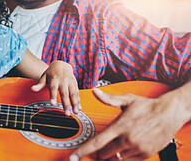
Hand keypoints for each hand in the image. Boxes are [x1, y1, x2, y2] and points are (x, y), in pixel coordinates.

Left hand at [31, 60, 79, 115]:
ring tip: (76, 112)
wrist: (61, 64)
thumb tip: (33, 89)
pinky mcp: (75, 84)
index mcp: (54, 79)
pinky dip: (79, 101)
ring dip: (75, 103)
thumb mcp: (44, 76)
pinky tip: (79, 108)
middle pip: (64, 93)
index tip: (52, 104)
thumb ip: (39, 84)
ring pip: (73, 94)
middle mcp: (63, 81)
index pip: (53, 88)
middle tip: (67, 113)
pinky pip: (77, 93)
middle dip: (66, 104)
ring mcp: (70, 82)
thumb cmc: (51, 73)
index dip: (53, 96)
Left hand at [70, 88, 186, 159]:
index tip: (74, 157)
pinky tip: (126, 147)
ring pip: (116, 159)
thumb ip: (108, 98)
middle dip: (100, 151)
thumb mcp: (127, 99)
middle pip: (104, 154)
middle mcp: (128, 139)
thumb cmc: (147, 106)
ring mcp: (137, 148)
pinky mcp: (145, 154)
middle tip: (102, 145)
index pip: (97, 142)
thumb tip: (94, 91)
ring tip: (116, 143)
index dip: (83, 151)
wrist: (170, 113)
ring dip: (112, 154)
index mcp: (120, 126)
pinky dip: (123, 156)